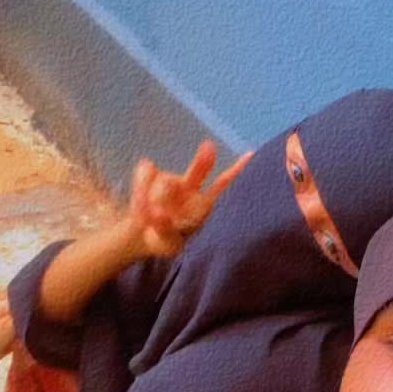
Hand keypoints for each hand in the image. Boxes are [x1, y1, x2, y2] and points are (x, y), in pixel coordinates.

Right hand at [126, 142, 253, 257]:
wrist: (142, 234)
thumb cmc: (164, 240)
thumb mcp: (168, 244)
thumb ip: (166, 230)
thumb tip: (160, 211)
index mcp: (203, 207)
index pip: (223, 186)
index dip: (236, 171)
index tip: (252, 155)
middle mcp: (191, 189)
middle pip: (199, 170)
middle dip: (203, 161)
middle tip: (209, 147)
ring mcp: (171, 180)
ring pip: (163, 185)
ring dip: (153, 202)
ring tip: (149, 219)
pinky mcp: (151, 173)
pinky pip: (145, 174)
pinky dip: (139, 189)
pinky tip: (140, 202)